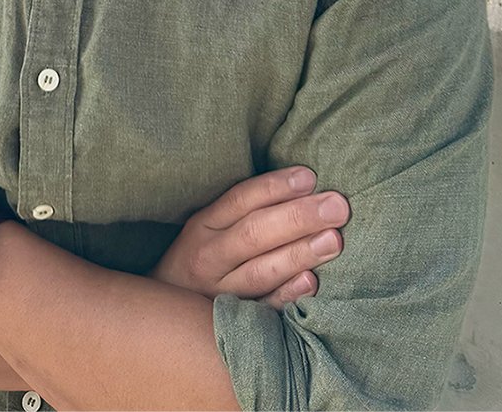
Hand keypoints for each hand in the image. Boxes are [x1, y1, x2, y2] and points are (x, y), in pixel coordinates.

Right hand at [150, 166, 348, 308]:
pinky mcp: (231, 325)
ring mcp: (218, 293)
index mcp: (202, 226)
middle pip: (254, 233)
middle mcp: (207, 257)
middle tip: (337, 206)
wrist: (164, 317)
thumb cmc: (199, 259)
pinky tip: (312, 282)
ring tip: (335, 239)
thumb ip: (244, 209)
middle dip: (298, 217)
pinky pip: (263, 311)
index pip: (239, 200)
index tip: (310, 177)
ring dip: (299, 253)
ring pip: (261, 271)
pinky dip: (286, 296)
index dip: (274, 187)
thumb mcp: (208, 227)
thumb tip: (303, 183)